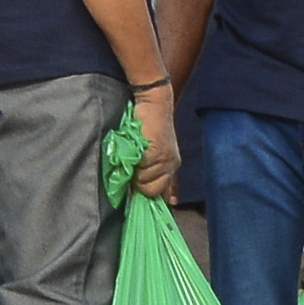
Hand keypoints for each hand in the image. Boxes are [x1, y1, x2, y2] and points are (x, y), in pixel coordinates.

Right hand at [128, 82, 182, 202]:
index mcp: (170, 168)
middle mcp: (172, 165)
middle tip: (134, 170)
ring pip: (144, 181)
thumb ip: (144, 171)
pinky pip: (142, 168)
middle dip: (139, 185)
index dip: (148, 200)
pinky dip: (135, 162)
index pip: (162, 196)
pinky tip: (136, 149)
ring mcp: (166, 159)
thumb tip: (132, 193)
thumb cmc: (147, 127)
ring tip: (135, 155)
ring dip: (136, 172)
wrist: (154, 104)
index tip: (136, 200)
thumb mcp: (149, 152)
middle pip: (152, 192)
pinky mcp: (158, 151)